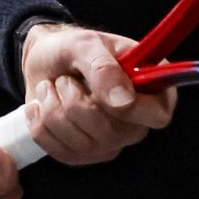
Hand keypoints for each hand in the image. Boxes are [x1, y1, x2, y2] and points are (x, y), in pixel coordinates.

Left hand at [20, 24, 176, 164]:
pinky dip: (41, 123)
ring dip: (54, 109)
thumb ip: (103, 68)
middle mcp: (136, 122)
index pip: (158, 115)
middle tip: (65, 79)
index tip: (98, 90)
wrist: (42, 61)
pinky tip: (43, 104)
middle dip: (76, 102)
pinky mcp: (83, 155)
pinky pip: (58, 150)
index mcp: (151, 89)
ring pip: (82, 144)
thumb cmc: (70, 49)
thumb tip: (123, 101)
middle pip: (113, 134)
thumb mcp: (84, 44)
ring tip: (53, 87)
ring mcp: (110, 142)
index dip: (130, 108)